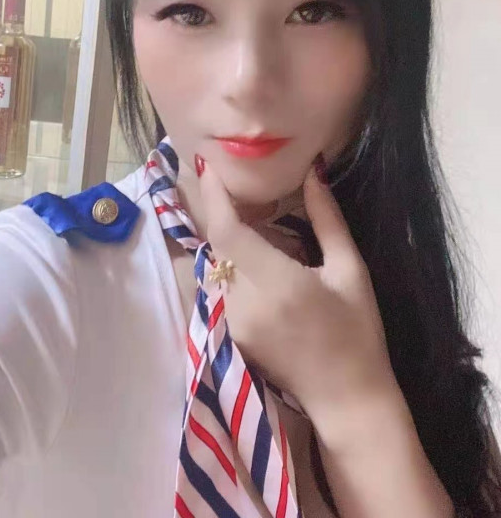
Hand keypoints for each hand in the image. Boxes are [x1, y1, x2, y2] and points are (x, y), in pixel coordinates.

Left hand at [196, 155, 397, 420]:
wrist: (347, 399)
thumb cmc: (358, 332)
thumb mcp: (351, 271)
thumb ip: (327, 219)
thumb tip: (313, 172)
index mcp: (277, 284)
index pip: (227, 232)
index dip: (214, 197)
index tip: (208, 166)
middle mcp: (245, 303)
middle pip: (218, 245)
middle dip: (223, 213)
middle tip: (241, 187)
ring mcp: (234, 323)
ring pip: (217, 266)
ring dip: (228, 241)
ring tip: (253, 219)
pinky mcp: (231, 335)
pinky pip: (223, 287)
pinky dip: (233, 266)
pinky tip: (257, 259)